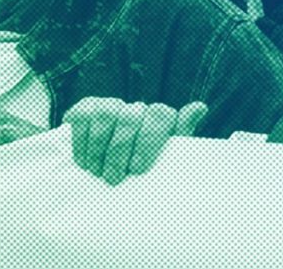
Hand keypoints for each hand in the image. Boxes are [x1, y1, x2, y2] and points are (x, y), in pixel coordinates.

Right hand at [62, 98, 207, 185]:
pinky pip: (82, 118)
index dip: (148, 140)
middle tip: (113, 178)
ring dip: (99, 148)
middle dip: (120, 150)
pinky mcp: (86, 109)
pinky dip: (81, 142)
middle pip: (130, 117)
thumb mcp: (165, 160)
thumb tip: (200, 106)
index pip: (160, 115)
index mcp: (159, 118)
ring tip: (98, 172)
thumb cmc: (143, 168)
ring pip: (106, 115)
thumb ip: (180, 137)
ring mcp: (111, 105)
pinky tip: (84, 161)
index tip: (137, 168)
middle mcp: (136, 108)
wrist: (109, 171)